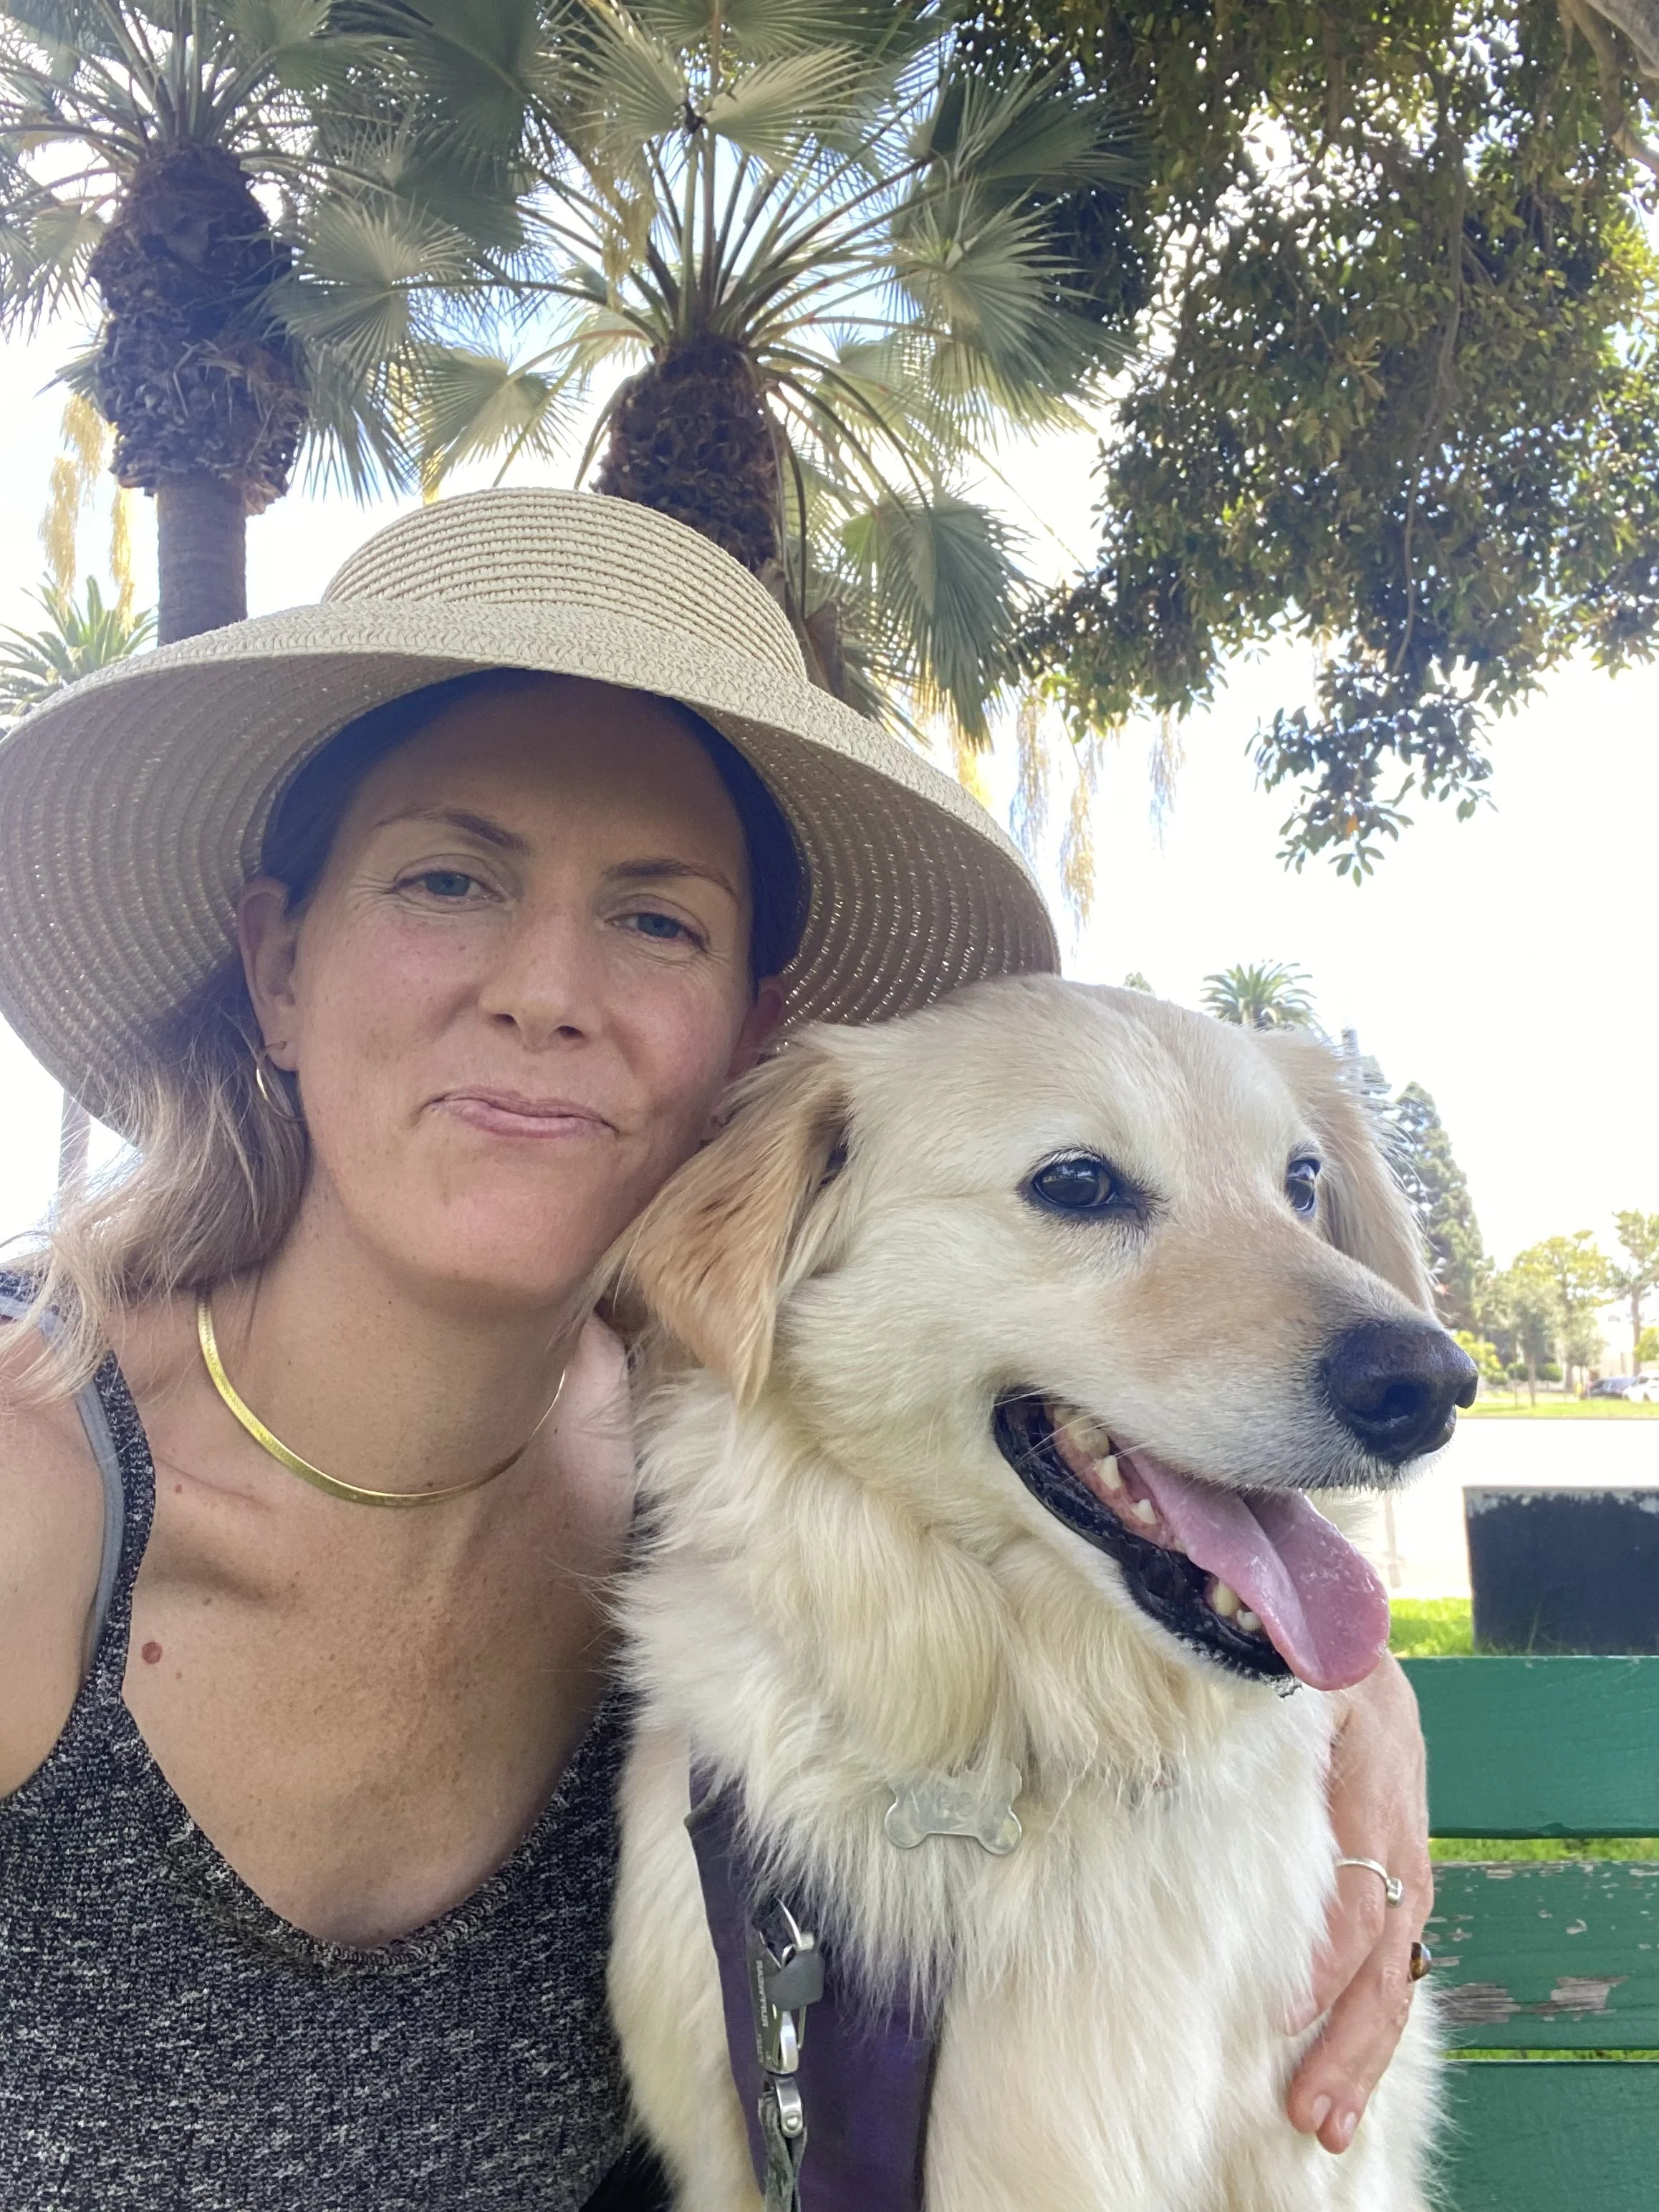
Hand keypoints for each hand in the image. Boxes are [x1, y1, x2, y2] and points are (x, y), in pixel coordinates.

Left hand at [1286, 1652, 1431, 2153]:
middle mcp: (1399, 1840)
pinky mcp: (1392, 1883)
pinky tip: (1341, 2076)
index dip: (1325, 1958)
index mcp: (1374, 1788)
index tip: (1283, 2009)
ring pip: (1393, 1975)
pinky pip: (1389, 1965)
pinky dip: (1368, 2024)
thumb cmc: (1304, 1658)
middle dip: (1349, 2042)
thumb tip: (1192, 1725)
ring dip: (1361, 2054)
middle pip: (1383, 1958)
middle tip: (1308, 2108)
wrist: (1355, 1644)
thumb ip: (1257, 1692)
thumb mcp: (1291, 1664)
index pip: (1359, 1894)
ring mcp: (1402, 1867)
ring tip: (1324, 2120)